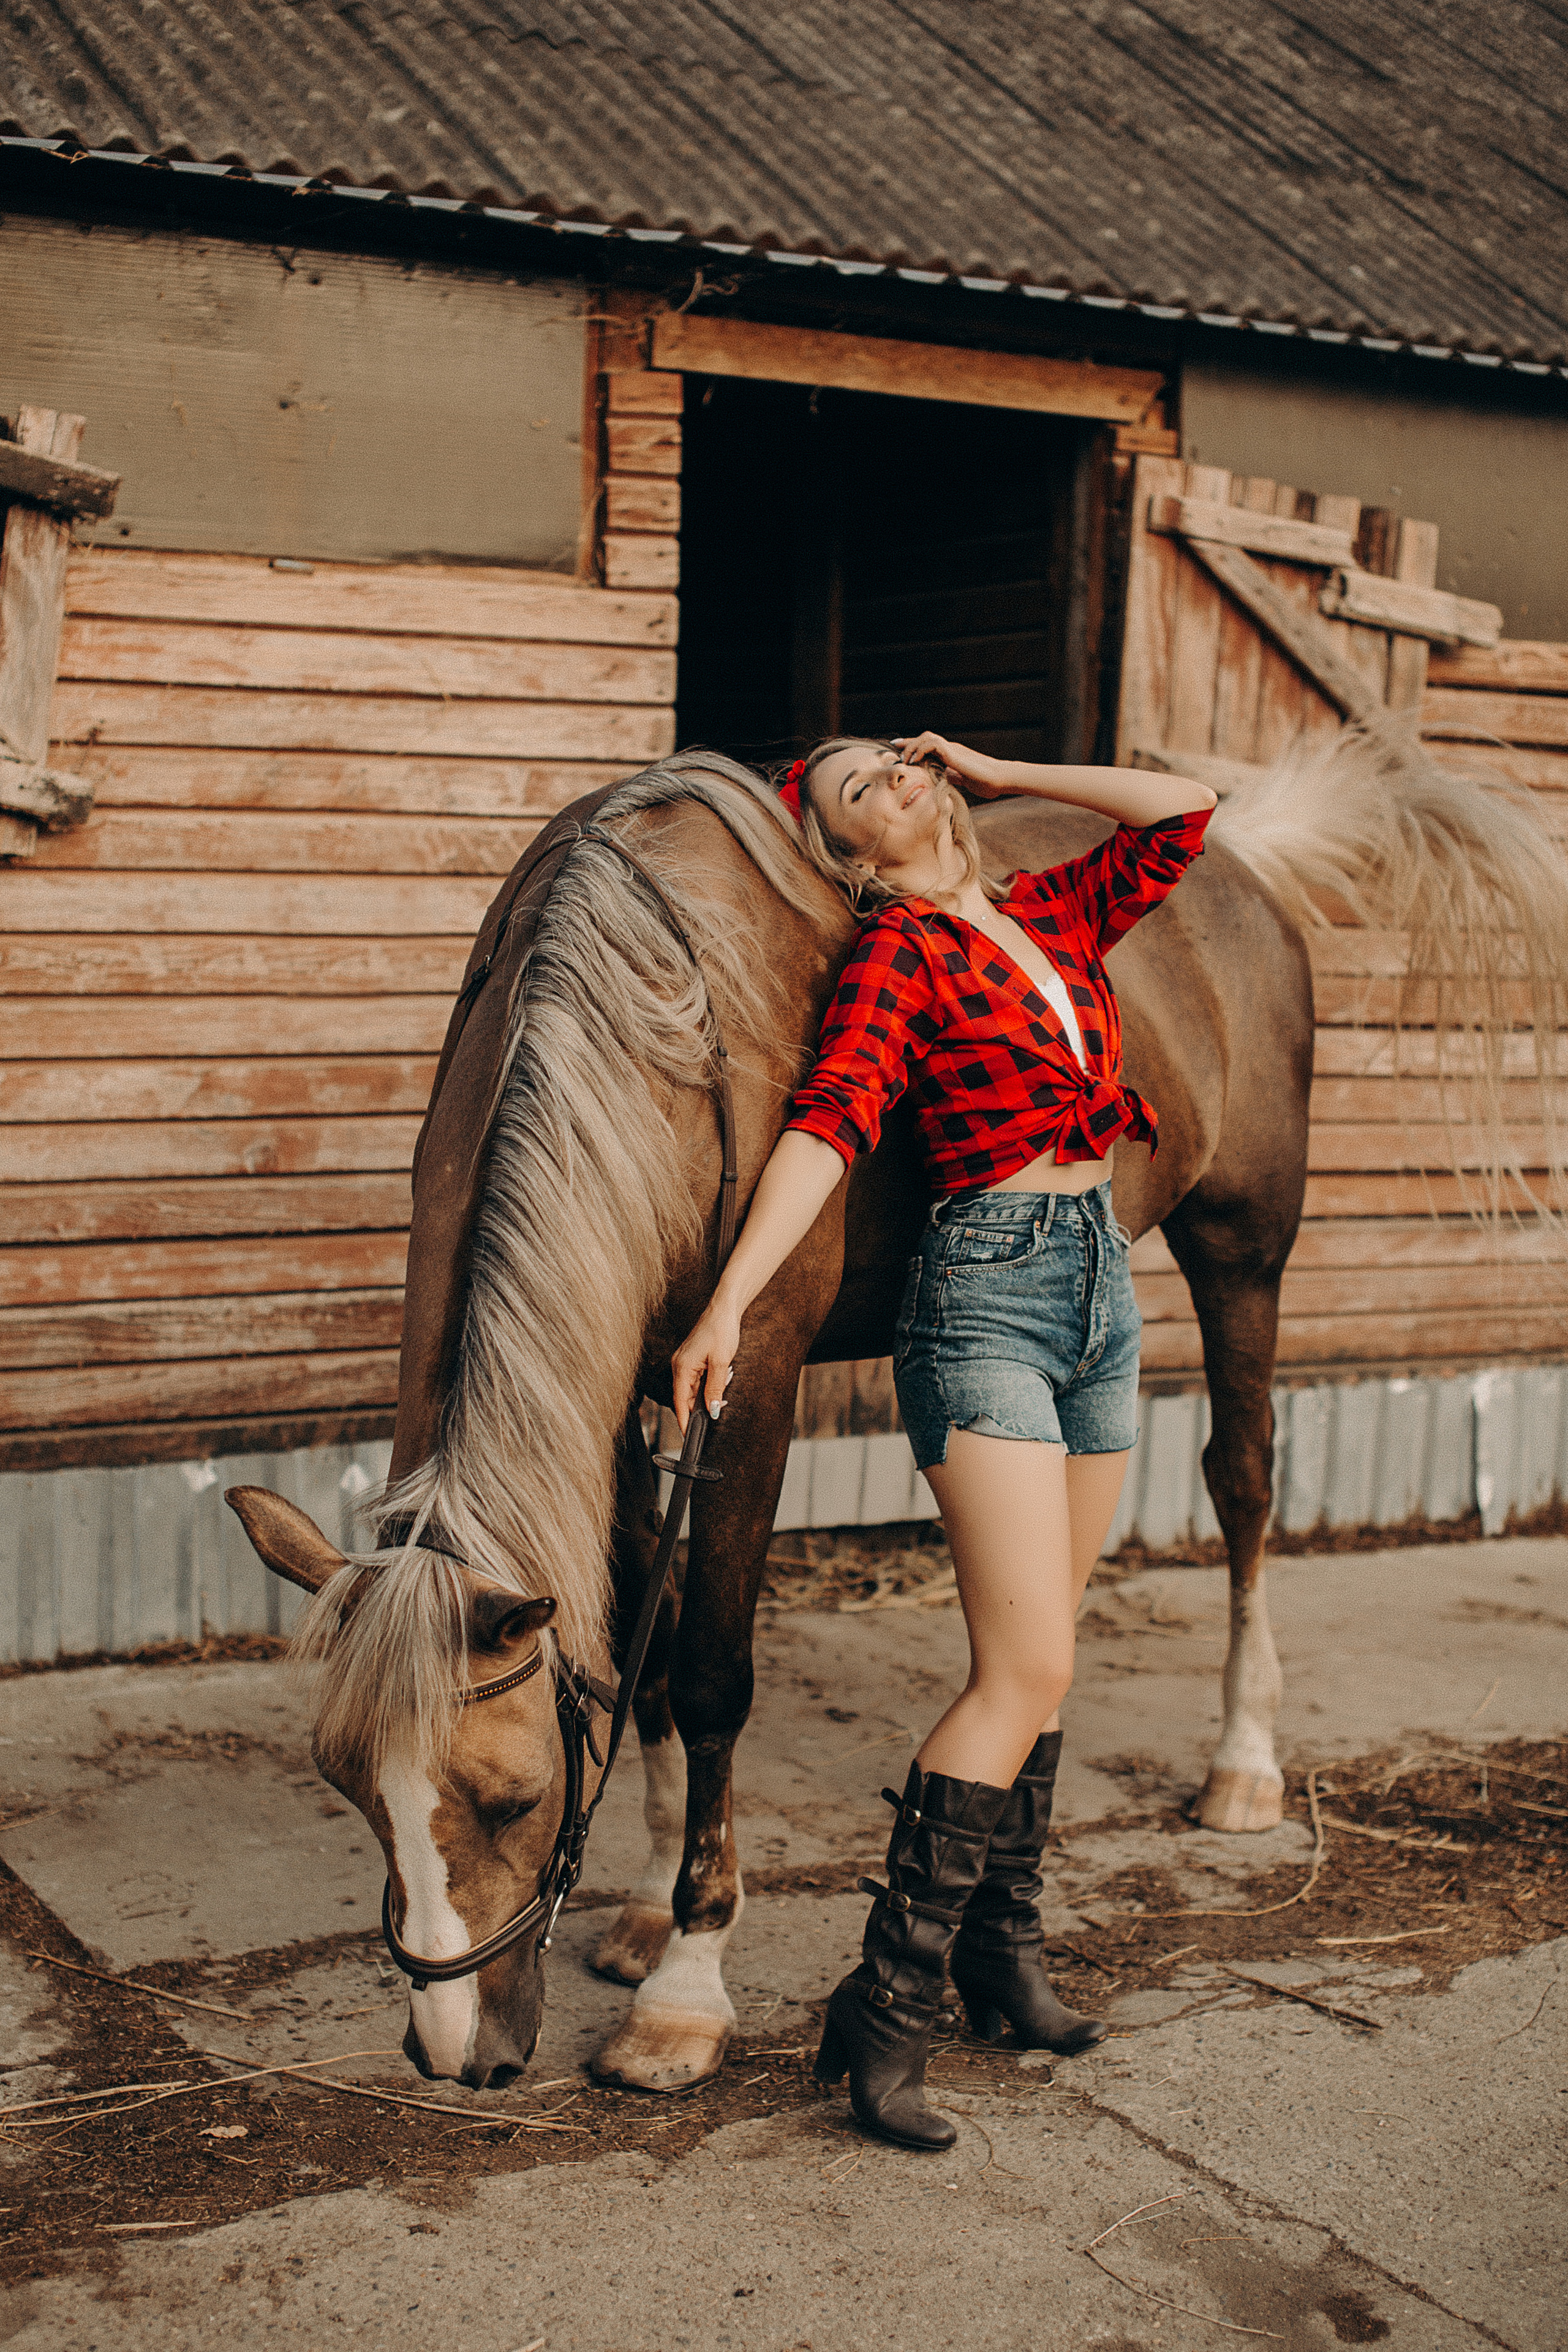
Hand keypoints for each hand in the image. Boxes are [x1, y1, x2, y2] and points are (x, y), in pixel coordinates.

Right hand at [671, 1294, 742, 1432]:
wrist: (724, 1309)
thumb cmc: (721, 1330)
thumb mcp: (721, 1363)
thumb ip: (715, 1389)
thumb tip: (712, 1409)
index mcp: (681, 1367)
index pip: (680, 1401)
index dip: (684, 1420)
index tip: (688, 1435)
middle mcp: (679, 1366)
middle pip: (685, 1397)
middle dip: (700, 1407)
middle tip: (716, 1413)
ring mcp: (685, 1362)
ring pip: (693, 1389)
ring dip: (706, 1394)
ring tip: (722, 1391)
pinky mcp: (692, 1359)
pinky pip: (696, 1379)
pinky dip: (707, 1385)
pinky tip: (720, 1379)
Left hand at [892, 732, 1008, 801]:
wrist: (1000, 779)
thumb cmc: (986, 782)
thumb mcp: (963, 781)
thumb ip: (953, 777)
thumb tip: (944, 778)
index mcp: (951, 756)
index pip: (929, 747)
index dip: (913, 748)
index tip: (899, 751)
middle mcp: (950, 749)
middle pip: (925, 738)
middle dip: (908, 742)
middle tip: (896, 748)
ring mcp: (953, 749)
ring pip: (927, 737)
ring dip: (913, 746)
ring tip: (905, 758)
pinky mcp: (954, 753)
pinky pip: (933, 744)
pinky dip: (921, 749)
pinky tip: (915, 760)